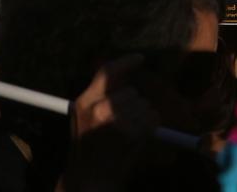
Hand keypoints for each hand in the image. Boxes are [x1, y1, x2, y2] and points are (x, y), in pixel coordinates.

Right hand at [63, 55, 158, 191]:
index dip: (125, 62)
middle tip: (125, 123)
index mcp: (84, 101)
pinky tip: (138, 138)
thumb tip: (126, 77)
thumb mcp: (84, 118)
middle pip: (131, 91)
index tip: (140, 58)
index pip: (106, 72)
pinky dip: (151, 126)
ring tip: (129, 132)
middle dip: (134, 105)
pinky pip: (152, 118)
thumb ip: (101, 97)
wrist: (90, 177)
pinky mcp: (131, 131)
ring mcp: (115, 119)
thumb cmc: (89, 148)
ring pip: (144, 105)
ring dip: (143, 117)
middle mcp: (99, 107)